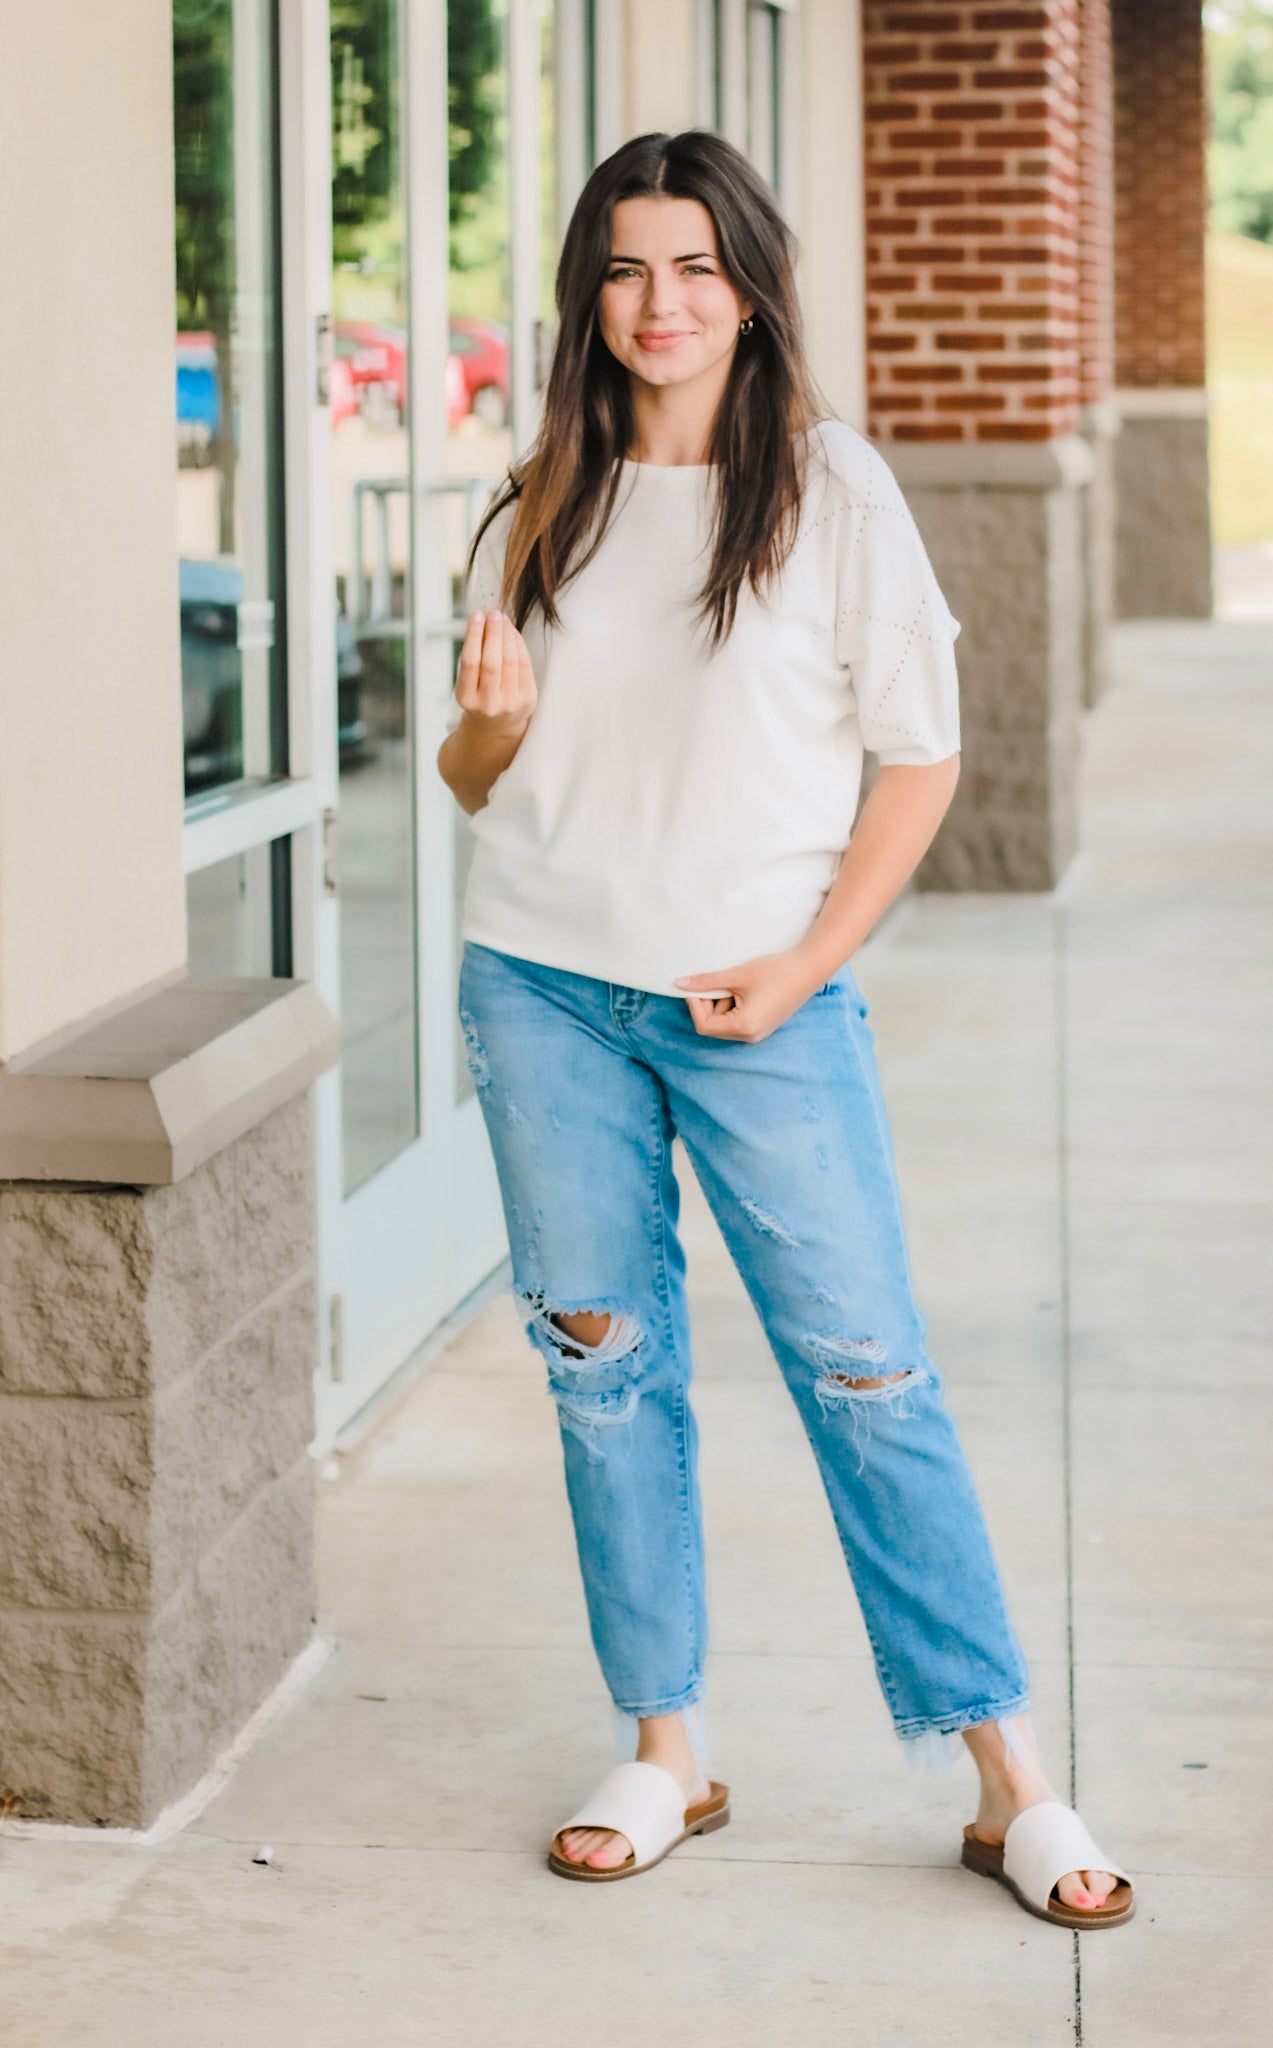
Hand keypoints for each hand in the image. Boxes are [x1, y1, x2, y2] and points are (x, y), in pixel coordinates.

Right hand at [454, 608, 536, 735]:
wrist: (497, 727)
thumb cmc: (479, 696)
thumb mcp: (468, 684)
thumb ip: (473, 658)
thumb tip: (483, 621)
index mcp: (467, 699)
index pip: (470, 662)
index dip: (473, 635)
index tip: (476, 615)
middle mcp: (489, 704)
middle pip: (492, 661)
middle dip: (493, 633)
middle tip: (493, 613)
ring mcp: (510, 704)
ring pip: (510, 662)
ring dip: (507, 635)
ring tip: (502, 619)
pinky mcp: (528, 700)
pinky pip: (525, 665)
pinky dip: (519, 645)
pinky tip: (513, 633)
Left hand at [673, 948, 831, 1041]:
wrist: (809, 969)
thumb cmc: (776, 971)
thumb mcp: (737, 975)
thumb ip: (707, 981)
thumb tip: (680, 984)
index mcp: (744, 1027)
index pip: (704, 1026)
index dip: (695, 1005)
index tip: (697, 985)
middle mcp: (750, 1036)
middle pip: (712, 1026)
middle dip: (708, 1004)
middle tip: (716, 981)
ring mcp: (757, 1033)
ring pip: (723, 1023)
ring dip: (720, 1004)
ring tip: (734, 983)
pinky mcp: (761, 1026)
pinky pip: (736, 1021)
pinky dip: (732, 1006)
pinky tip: (742, 989)